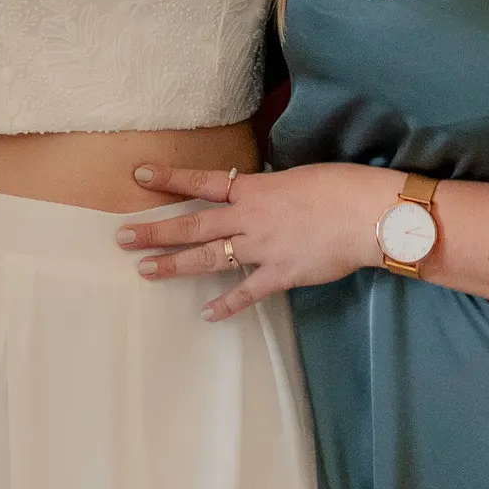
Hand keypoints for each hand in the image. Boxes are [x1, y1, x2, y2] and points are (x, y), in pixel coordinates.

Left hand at [118, 161, 398, 320]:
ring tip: (145, 270)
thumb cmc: (339, 186)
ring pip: (208, 258)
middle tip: (122, 236)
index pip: (202, 181)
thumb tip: (256, 197)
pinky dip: (226, 304)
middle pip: (193, 225)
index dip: (170, 178)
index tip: (139, 175)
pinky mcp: (280, 274)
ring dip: (174, 265)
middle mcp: (250, 218)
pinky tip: (207, 314)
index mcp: (254, 188)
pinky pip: (246, 293)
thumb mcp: (297, 177)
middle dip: (155, 231)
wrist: (366, 214)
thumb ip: (270, 191)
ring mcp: (262, 248)